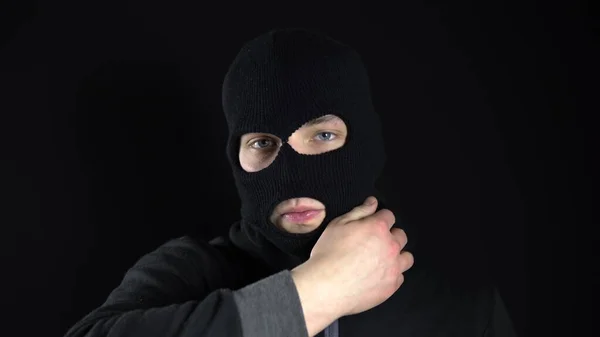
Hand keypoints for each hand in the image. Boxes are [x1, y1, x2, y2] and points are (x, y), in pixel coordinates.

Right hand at [296, 196, 412, 317]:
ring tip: (380, 260)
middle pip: (401, 236)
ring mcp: (393, 267)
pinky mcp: (391, 286)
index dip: (379, 218)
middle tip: (373, 243)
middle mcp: (390, 246)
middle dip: (389, 236)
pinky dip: (392, 274)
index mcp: (378, 228)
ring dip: (396, 256)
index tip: (372, 225)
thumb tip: (373, 202)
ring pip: (406, 257)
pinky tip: (378, 275)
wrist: (326, 287)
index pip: (389, 216)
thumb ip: (359, 211)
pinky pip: (400, 276)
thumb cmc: (328, 255)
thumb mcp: (338, 225)